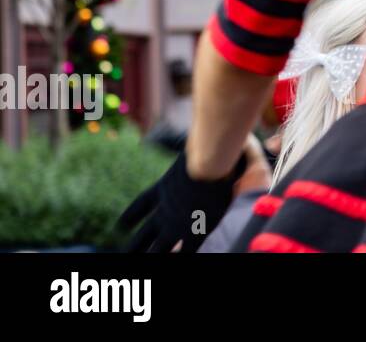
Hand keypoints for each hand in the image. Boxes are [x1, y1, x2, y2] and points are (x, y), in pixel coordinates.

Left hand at [118, 150, 247, 252]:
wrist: (210, 164)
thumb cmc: (204, 150)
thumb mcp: (185, 148)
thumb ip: (174, 145)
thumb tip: (159, 136)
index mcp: (162, 189)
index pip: (139, 207)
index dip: (130, 217)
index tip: (121, 226)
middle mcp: (165, 210)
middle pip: (144, 234)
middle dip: (135, 245)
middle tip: (127, 253)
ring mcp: (178, 223)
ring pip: (159, 250)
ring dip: (151, 257)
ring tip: (141, 263)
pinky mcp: (196, 231)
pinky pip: (185, 253)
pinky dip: (179, 258)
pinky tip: (175, 262)